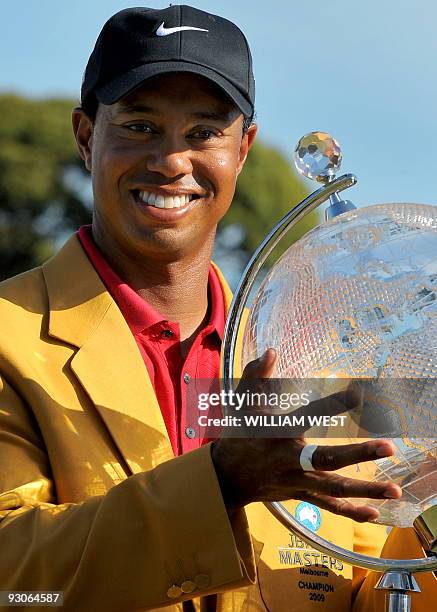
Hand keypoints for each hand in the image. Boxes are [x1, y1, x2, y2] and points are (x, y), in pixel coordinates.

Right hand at [211, 349, 401, 521]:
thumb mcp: (242, 403)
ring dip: (364, 489)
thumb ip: (256, 375)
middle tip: (388, 448)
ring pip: (332, 488)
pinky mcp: (299, 495)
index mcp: (277, 432)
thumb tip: (271, 351)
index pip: (309, 415)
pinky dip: (350, 511)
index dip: (333, 405)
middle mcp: (288, 458)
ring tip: (394, 490)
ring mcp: (295, 480)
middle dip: (358, 454)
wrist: (225, 478)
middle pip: (326, 459)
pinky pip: (326, 506)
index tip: (358, 393)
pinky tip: (375, 513)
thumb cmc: (238, 435)